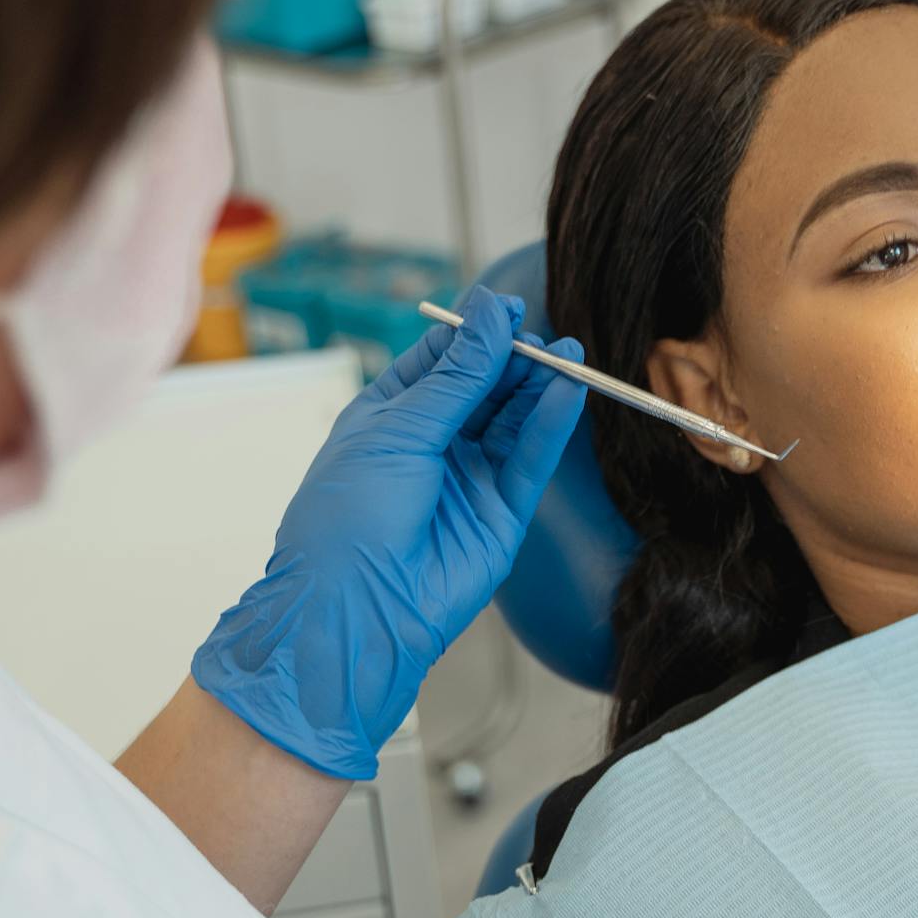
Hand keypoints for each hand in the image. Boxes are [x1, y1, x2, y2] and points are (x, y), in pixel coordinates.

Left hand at [191, 287, 585, 777]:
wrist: (355, 609)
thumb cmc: (349, 519)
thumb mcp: (397, 431)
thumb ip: (456, 377)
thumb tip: (491, 315)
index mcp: (388, 419)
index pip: (440, 361)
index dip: (473, 334)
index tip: (505, 308)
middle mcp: (431, 446)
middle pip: (484, 388)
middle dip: (512, 358)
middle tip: (541, 332)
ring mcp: (468, 480)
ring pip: (513, 421)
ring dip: (540, 386)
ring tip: (568, 351)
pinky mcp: (501, 515)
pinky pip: (531, 462)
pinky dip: (550, 426)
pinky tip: (568, 392)